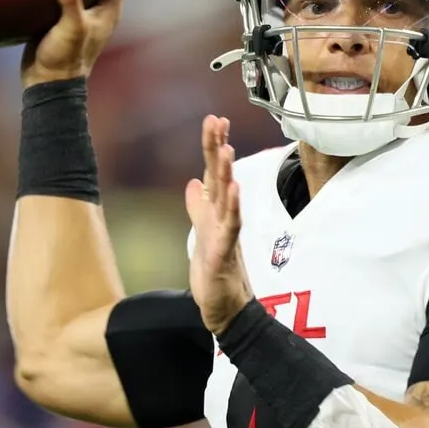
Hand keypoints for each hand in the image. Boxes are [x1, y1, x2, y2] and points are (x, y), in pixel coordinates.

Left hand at [185, 115, 253, 333]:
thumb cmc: (215, 272)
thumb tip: (192, 183)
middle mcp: (224, 217)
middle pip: (220, 176)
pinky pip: (232, 225)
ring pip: (227, 197)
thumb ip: (198, 206)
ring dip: (226, 172)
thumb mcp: (201, 232)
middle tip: (217, 121)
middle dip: (218, 148)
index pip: (214, 172)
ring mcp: (226, 232)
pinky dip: (234, 206)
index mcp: (216, 211)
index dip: (213, 146)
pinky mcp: (226, 251)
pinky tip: (235, 189)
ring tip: (226, 148)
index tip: (215, 120)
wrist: (225, 307)